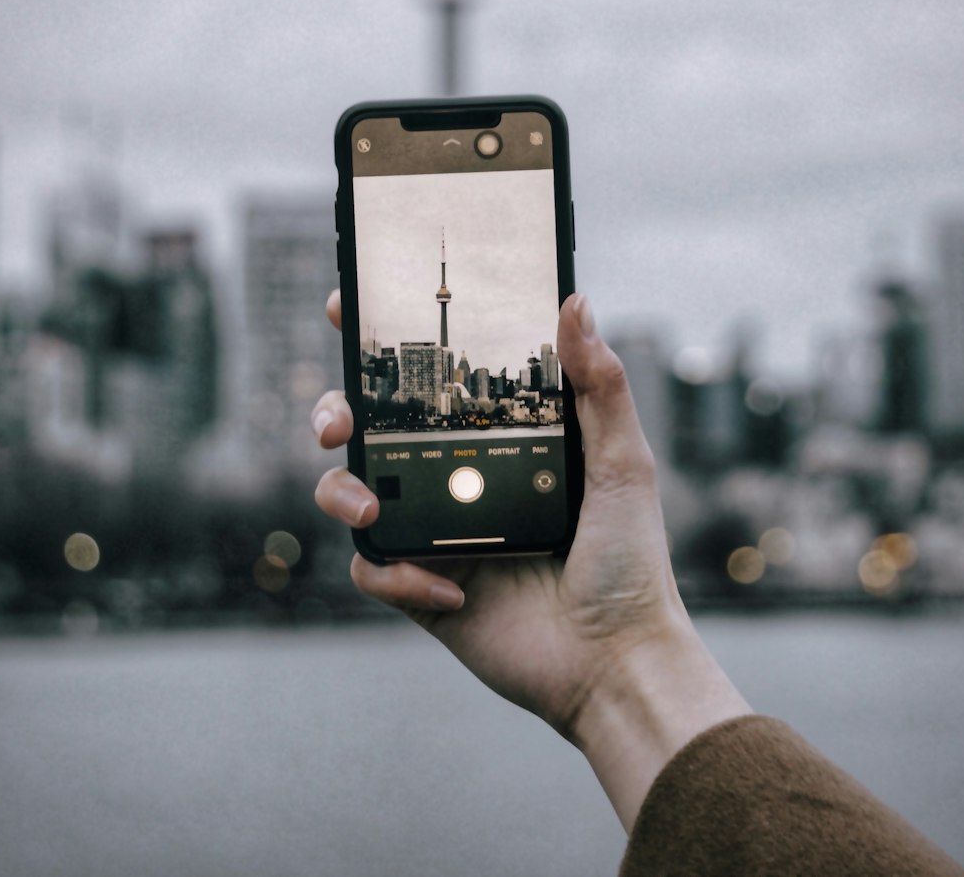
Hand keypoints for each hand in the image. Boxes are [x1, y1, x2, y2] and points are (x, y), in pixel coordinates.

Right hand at [313, 291, 750, 828]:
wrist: (615, 662)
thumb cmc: (630, 561)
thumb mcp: (621, 463)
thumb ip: (600, 385)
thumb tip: (576, 302)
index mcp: (496, 439)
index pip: (431, 380)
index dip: (383, 345)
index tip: (353, 309)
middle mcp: (456, 477)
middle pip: (369, 428)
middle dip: (333, 411)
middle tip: (338, 422)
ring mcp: (434, 531)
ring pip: (350, 491)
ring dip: (341, 491)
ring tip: (371, 506)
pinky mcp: (420, 588)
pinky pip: (374, 568)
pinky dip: (397, 576)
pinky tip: (450, 589)